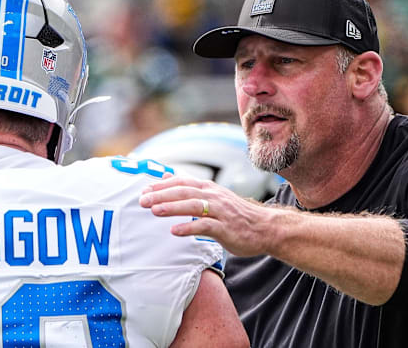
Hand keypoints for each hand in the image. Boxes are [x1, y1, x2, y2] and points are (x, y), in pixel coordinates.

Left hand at [139, 174, 279, 256]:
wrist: (265, 228)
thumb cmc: (235, 215)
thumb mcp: (213, 197)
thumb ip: (191, 189)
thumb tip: (166, 176)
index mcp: (209, 188)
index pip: (182, 182)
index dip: (162, 185)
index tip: (144, 189)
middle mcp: (213, 196)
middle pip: (184, 192)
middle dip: (161, 195)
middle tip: (142, 200)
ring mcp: (220, 212)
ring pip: (193, 206)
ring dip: (172, 207)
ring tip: (154, 210)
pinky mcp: (226, 228)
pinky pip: (205, 226)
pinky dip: (189, 227)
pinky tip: (175, 231)